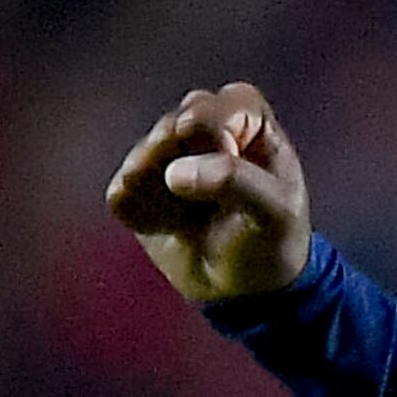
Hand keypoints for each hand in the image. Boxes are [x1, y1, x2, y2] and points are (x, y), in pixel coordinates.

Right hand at [107, 82, 311, 305]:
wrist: (246, 289)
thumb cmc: (272, 240)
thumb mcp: (275, 211)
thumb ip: (234, 180)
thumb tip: (173, 173)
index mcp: (246, 120)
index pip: (213, 107)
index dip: (214, 134)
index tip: (228, 160)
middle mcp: (203, 128)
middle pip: (171, 126)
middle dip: (180, 162)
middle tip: (198, 195)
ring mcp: (168, 157)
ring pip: (141, 157)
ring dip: (160, 191)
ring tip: (191, 218)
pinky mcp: (140, 189)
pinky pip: (122, 193)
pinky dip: (141, 214)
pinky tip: (170, 228)